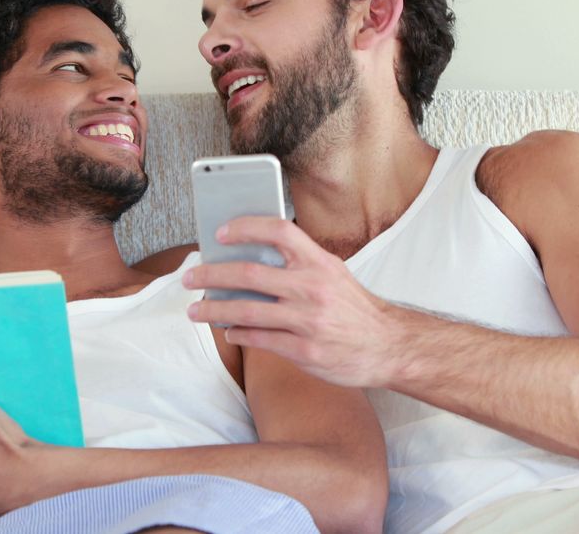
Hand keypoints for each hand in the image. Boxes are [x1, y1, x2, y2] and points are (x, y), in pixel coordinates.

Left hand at [183, 217, 402, 387]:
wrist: (388, 346)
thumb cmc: (354, 308)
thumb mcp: (333, 274)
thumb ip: (298, 265)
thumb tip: (248, 258)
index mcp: (320, 263)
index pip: (279, 231)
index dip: (246, 227)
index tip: (219, 234)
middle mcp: (313, 288)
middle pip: (250, 274)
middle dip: (212, 275)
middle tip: (190, 278)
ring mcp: (308, 321)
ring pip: (246, 311)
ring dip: (214, 310)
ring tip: (195, 311)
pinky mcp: (304, 351)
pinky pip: (260, 339)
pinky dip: (238, 334)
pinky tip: (228, 331)